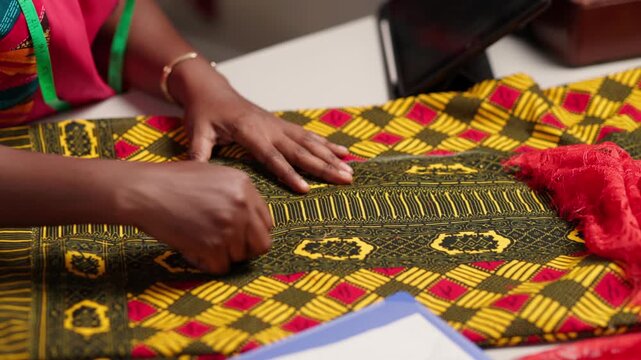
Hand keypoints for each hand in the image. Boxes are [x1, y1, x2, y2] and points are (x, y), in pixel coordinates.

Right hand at [119, 162, 271, 273]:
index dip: (251, 233)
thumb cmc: (171, 182)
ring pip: (239, 258)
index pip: (266, 222)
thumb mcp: (213, 175)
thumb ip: (236, 194)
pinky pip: (220, 267)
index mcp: (245, 185)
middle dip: (244, 249)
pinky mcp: (213, 245)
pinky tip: (191, 249)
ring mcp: (229, 226)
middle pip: (261, 244)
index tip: (237, 237)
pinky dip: (205, 263)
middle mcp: (242, 205)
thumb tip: (251, 221)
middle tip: (223, 248)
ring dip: (221, 255)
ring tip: (198, 241)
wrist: (143, 190)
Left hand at [172, 64, 353, 192]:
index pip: (272, 157)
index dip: (289, 173)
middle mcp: (269, 128)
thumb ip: (198, 153)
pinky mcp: (282, 125)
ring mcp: (278, 125)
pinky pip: (308, 136)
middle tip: (344, 179)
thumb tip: (194, 174)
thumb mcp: (197, 131)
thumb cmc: (203, 112)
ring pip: (309, 142)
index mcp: (250, 131)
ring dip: (330, 157)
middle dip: (323, 166)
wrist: (211, 89)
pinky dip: (327, 144)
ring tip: (349, 170)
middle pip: (300, 150)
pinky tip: (343, 152)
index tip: (306, 189)